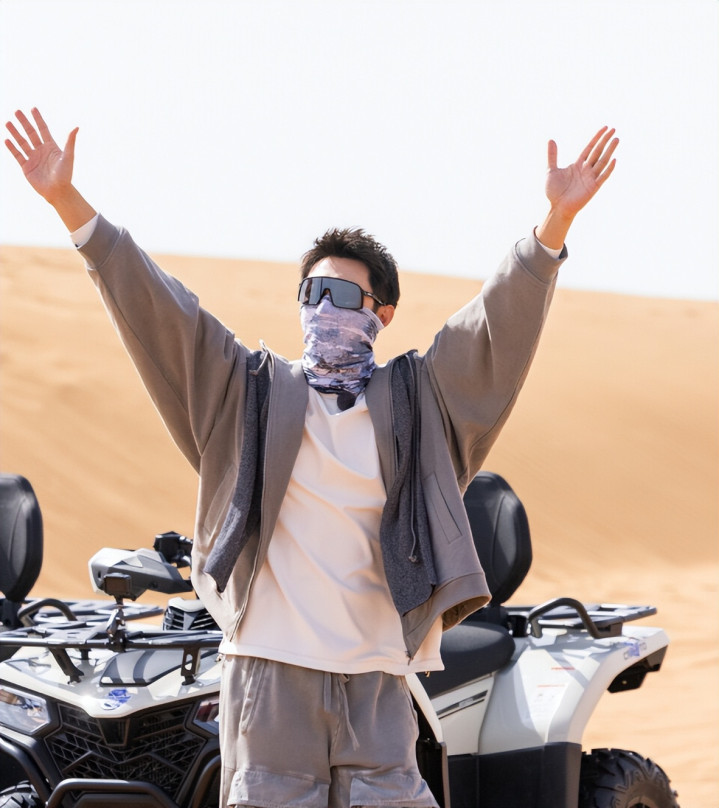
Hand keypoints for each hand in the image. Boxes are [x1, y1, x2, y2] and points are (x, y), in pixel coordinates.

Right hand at [5, 108, 95, 231]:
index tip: (33, 108)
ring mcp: (33, 158)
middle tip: (17, 111)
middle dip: (24, 122)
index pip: (43, 130)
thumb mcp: (68, 157)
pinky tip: (6, 139)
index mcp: (51, 147)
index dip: (38, 119)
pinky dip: (12, 148)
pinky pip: (18, 155)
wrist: (58, 192)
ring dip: (15, 133)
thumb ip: (70, 142)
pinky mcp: (26, 167)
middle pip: (31, 133)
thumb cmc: (65, 175)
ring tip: (7, 122)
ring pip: (22, 143)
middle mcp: (41, 151)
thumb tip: (76, 127)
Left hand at [545, 126, 617, 218]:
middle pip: (598, 152)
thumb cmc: (554, 191)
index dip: (597, 138)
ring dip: (609, 151)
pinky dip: (608, 169)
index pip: (590, 148)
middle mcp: (586, 170)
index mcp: (578, 165)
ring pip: (602, 161)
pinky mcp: (593, 188)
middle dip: (605, 141)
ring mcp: (590, 178)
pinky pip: (603, 177)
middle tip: (614, 129)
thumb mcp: (551, 171)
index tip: (605, 128)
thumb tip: (551, 140)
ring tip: (616, 140)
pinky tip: (614, 160)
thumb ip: (552, 156)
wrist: (557, 207)